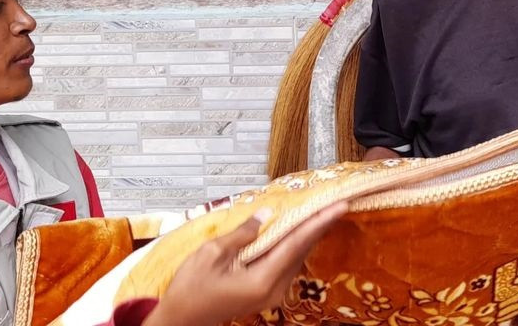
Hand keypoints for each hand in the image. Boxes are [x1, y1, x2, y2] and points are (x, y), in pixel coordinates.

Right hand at [144, 202, 347, 325]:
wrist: (180, 318)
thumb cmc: (190, 288)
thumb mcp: (212, 253)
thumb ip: (244, 233)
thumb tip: (266, 214)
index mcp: (262, 281)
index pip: (296, 244)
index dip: (318, 223)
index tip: (337, 207)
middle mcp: (273, 290)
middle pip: (301, 252)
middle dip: (318, 226)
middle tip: (334, 203)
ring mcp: (270, 294)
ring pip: (295, 258)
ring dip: (306, 235)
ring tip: (320, 211)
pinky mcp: (264, 293)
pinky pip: (284, 264)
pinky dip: (292, 246)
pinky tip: (296, 231)